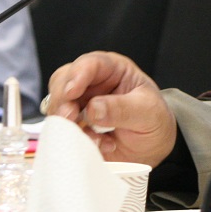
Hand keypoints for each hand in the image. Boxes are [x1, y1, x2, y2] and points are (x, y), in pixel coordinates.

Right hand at [45, 51, 177, 166]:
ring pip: (57, 106)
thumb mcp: (148, 112)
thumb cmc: (153, 120)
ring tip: (92, 138)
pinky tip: (98, 144)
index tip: (72, 92)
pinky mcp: (74, 125)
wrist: (151, 148)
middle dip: (63, 100)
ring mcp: (80, 104)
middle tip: (70, 118)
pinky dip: (74, 138)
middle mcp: (92, 83)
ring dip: (66, 123)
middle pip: (63, 82)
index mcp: (113, 69)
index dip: (78, 75)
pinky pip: (62, 129)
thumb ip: (122, 109)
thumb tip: (93, 109)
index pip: (91, 63)